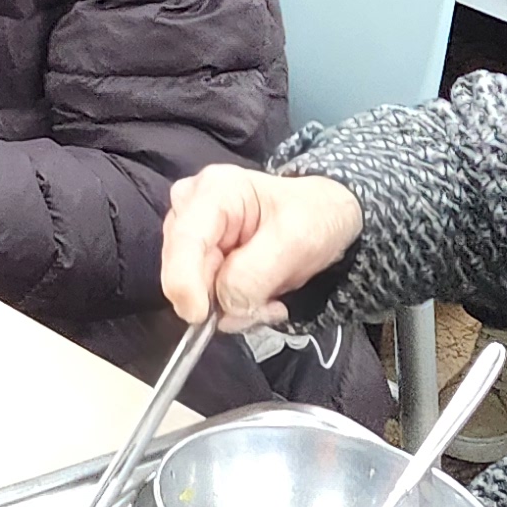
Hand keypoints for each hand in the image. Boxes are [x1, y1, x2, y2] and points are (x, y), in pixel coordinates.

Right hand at [160, 166, 365, 331]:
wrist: (324, 219)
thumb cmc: (313, 216)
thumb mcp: (296, 239)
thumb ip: (256, 273)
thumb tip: (225, 305)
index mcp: (214, 190)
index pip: (185, 239)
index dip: (184, 281)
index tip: (198, 315)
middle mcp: (192, 209)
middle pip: (183, 267)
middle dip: (221, 298)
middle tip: (267, 305)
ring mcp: (194, 236)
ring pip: (193, 289)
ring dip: (232, 306)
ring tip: (270, 298)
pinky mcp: (200, 261)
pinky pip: (206, 298)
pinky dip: (234, 308)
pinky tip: (260, 296)